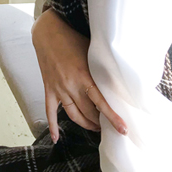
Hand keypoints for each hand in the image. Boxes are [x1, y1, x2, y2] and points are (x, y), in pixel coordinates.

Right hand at [32, 10, 127, 145]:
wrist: (48, 32)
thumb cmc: (72, 39)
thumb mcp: (92, 51)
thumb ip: (102, 68)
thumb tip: (117, 82)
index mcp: (84, 76)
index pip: (101, 103)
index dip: (113, 118)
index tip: (123, 129)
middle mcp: (71, 86)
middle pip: (88, 113)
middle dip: (100, 122)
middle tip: (110, 125)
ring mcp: (59, 90)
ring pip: (74, 115)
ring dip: (86, 124)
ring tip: (95, 127)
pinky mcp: (49, 90)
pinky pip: (50, 112)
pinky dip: (52, 126)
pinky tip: (55, 138)